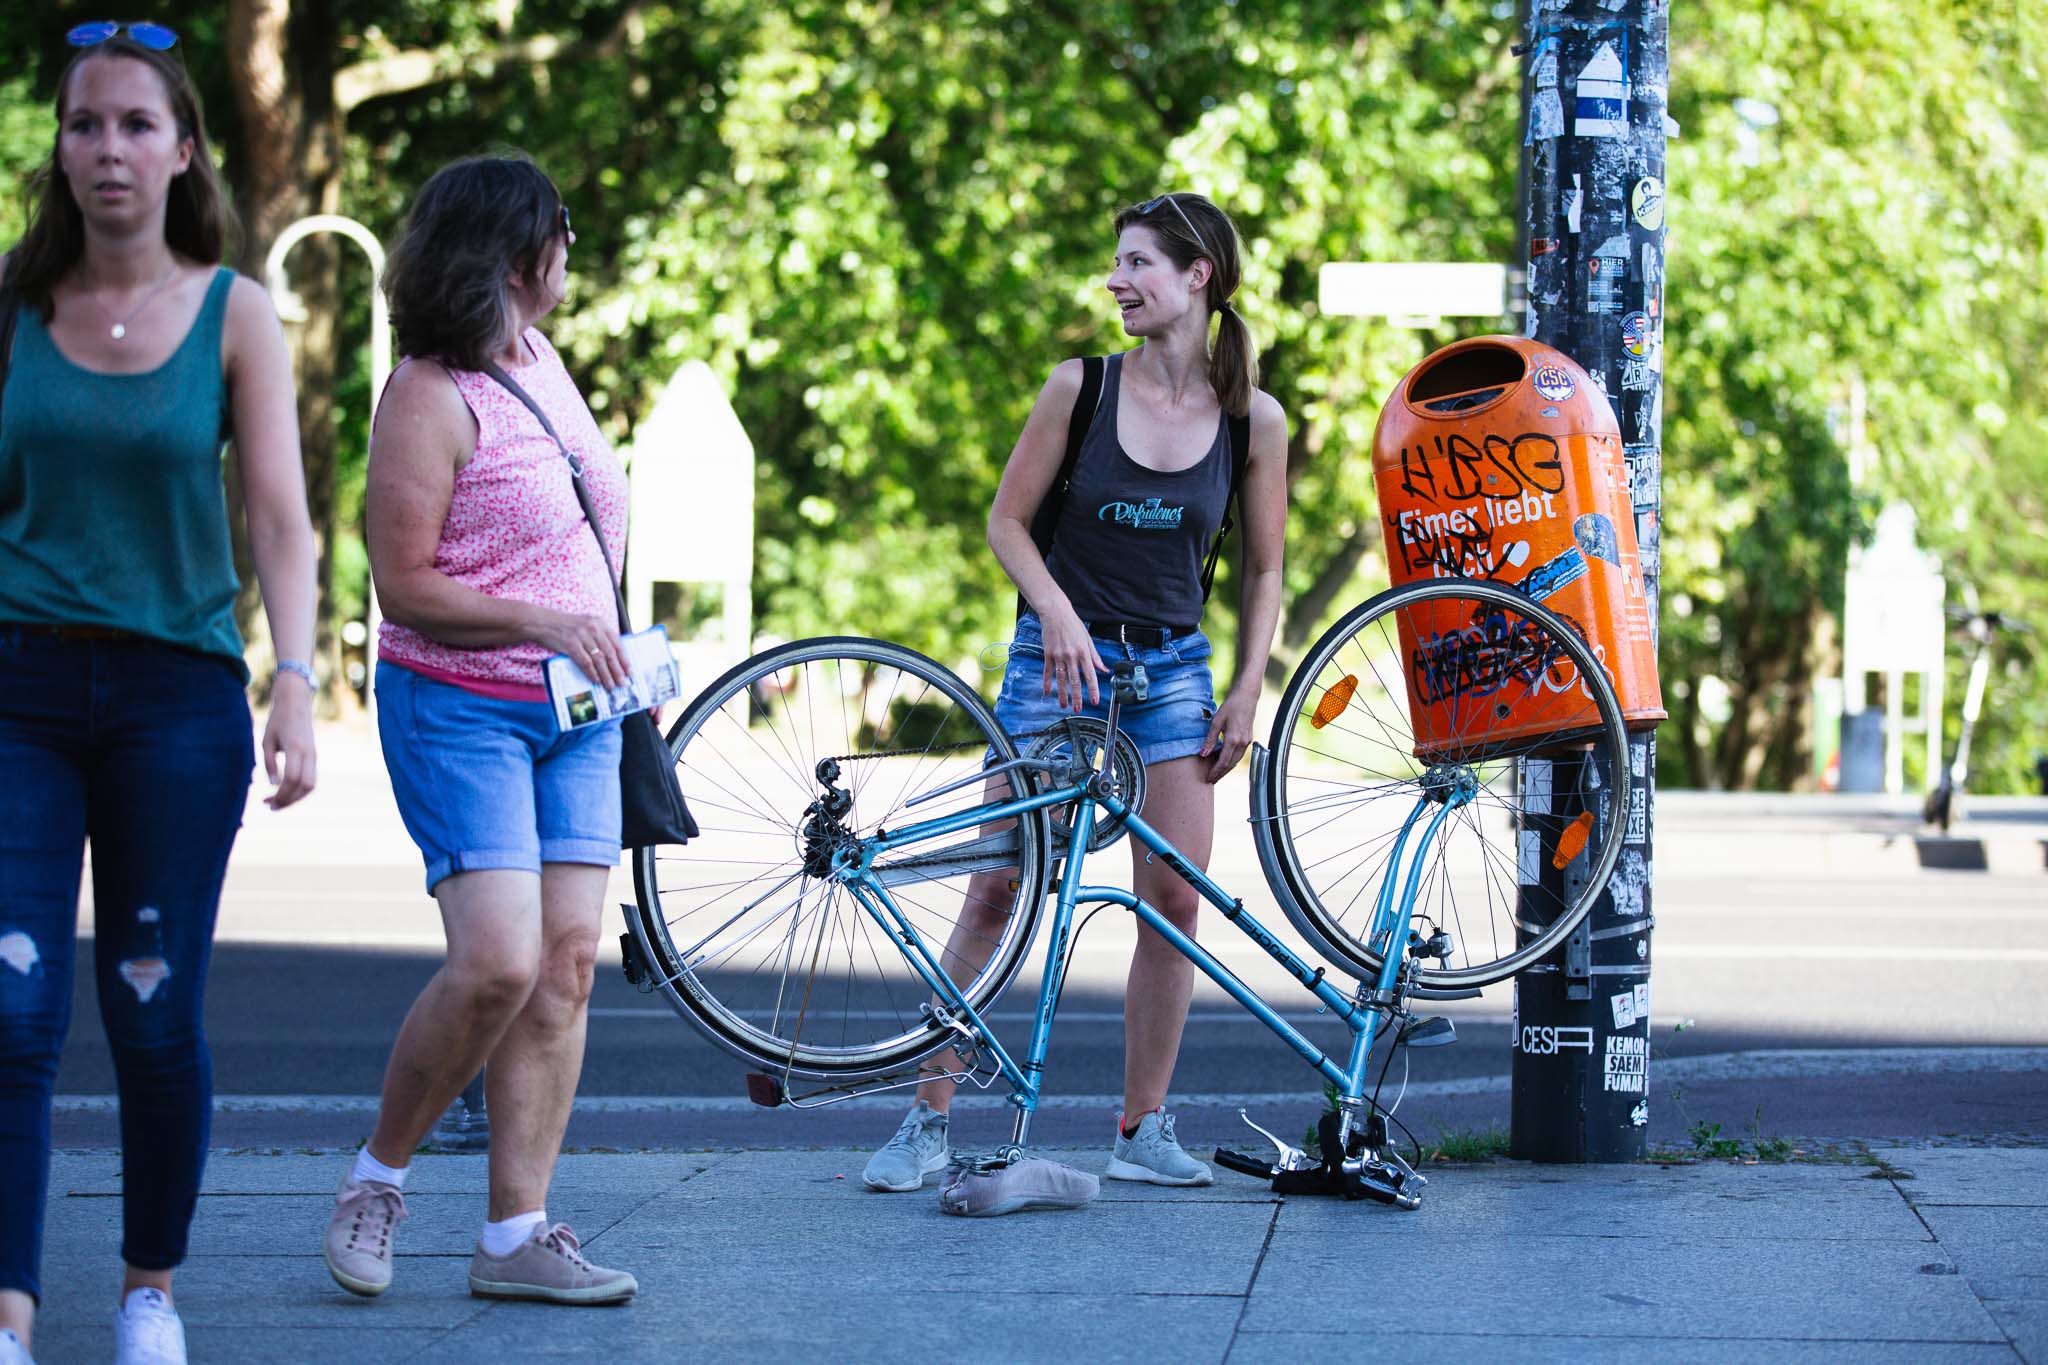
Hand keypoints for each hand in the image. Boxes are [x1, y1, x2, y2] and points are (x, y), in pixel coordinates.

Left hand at [262, 674, 317, 809]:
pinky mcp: (314, 756)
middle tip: (271, 807)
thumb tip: (273, 784)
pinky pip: (311, 778)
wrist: (296, 703)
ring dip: (295, 797)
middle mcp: (309, 753)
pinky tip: (284, 790)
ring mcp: (314, 755)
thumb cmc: (278, 721)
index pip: (293, 779)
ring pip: (311, 785)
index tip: (267, 802)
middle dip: (289, 800)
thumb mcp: (267, 741)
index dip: (281, 794)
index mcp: (295, 748)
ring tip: (277, 802)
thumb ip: (269, 763)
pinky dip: (299, 789)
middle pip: (306, 786)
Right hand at [531, 609, 630, 688]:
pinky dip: (592, 673)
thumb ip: (599, 637)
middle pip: (610, 653)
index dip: (624, 659)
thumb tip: (612, 659)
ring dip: (606, 675)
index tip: (630, 671)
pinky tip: (597, 681)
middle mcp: (593, 628)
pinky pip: (585, 662)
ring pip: (599, 659)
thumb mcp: (586, 626)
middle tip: (622, 682)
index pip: (617, 643)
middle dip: (618, 670)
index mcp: (599, 623)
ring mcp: (582, 636)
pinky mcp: (571, 644)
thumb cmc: (565, 626)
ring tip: (611, 685)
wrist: (542, 622)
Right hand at [1039, 610, 1107, 710]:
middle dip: (1077, 696)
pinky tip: (1047, 692)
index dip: (1093, 689)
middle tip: (1078, 709)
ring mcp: (1058, 655)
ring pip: (1061, 679)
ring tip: (1064, 705)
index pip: (1090, 675)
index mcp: (1083, 652)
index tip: (1094, 701)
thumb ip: (1095, 656)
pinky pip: (1047, 671)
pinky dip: (1047, 682)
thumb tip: (1103, 669)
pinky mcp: (1048, 654)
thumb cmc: (1073, 625)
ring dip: (1062, 693)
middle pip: (1075, 680)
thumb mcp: (1088, 639)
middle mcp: (1071, 655)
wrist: (1056, 613)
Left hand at [1200, 688, 1256, 783]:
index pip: (1223, 762)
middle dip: (1220, 774)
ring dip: (1226, 769)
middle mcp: (1242, 743)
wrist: (1247, 697)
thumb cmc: (1230, 706)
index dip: (1215, 772)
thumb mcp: (1216, 721)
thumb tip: (1202, 754)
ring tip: (1216, 774)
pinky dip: (1231, 761)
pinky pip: (1239, 755)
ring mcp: (1247, 742)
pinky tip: (1224, 761)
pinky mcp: (1248, 739)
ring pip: (1236, 761)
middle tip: (1210, 780)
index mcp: (1233, 739)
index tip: (1208, 778)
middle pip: (1230, 764)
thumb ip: (1210, 739)